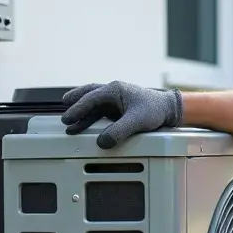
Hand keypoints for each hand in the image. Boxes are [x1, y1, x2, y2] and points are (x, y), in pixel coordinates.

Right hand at [60, 81, 182, 148]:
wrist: (169, 109)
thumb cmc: (155, 111)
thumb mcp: (137, 121)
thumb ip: (119, 132)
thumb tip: (101, 142)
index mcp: (115, 90)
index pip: (92, 98)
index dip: (78, 108)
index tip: (68, 118)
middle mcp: (113, 92)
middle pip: (89, 94)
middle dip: (75, 102)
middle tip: (64, 111)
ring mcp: (116, 99)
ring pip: (93, 103)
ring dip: (82, 112)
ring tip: (69, 122)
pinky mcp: (119, 108)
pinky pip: (100, 111)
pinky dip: (91, 117)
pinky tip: (84, 125)